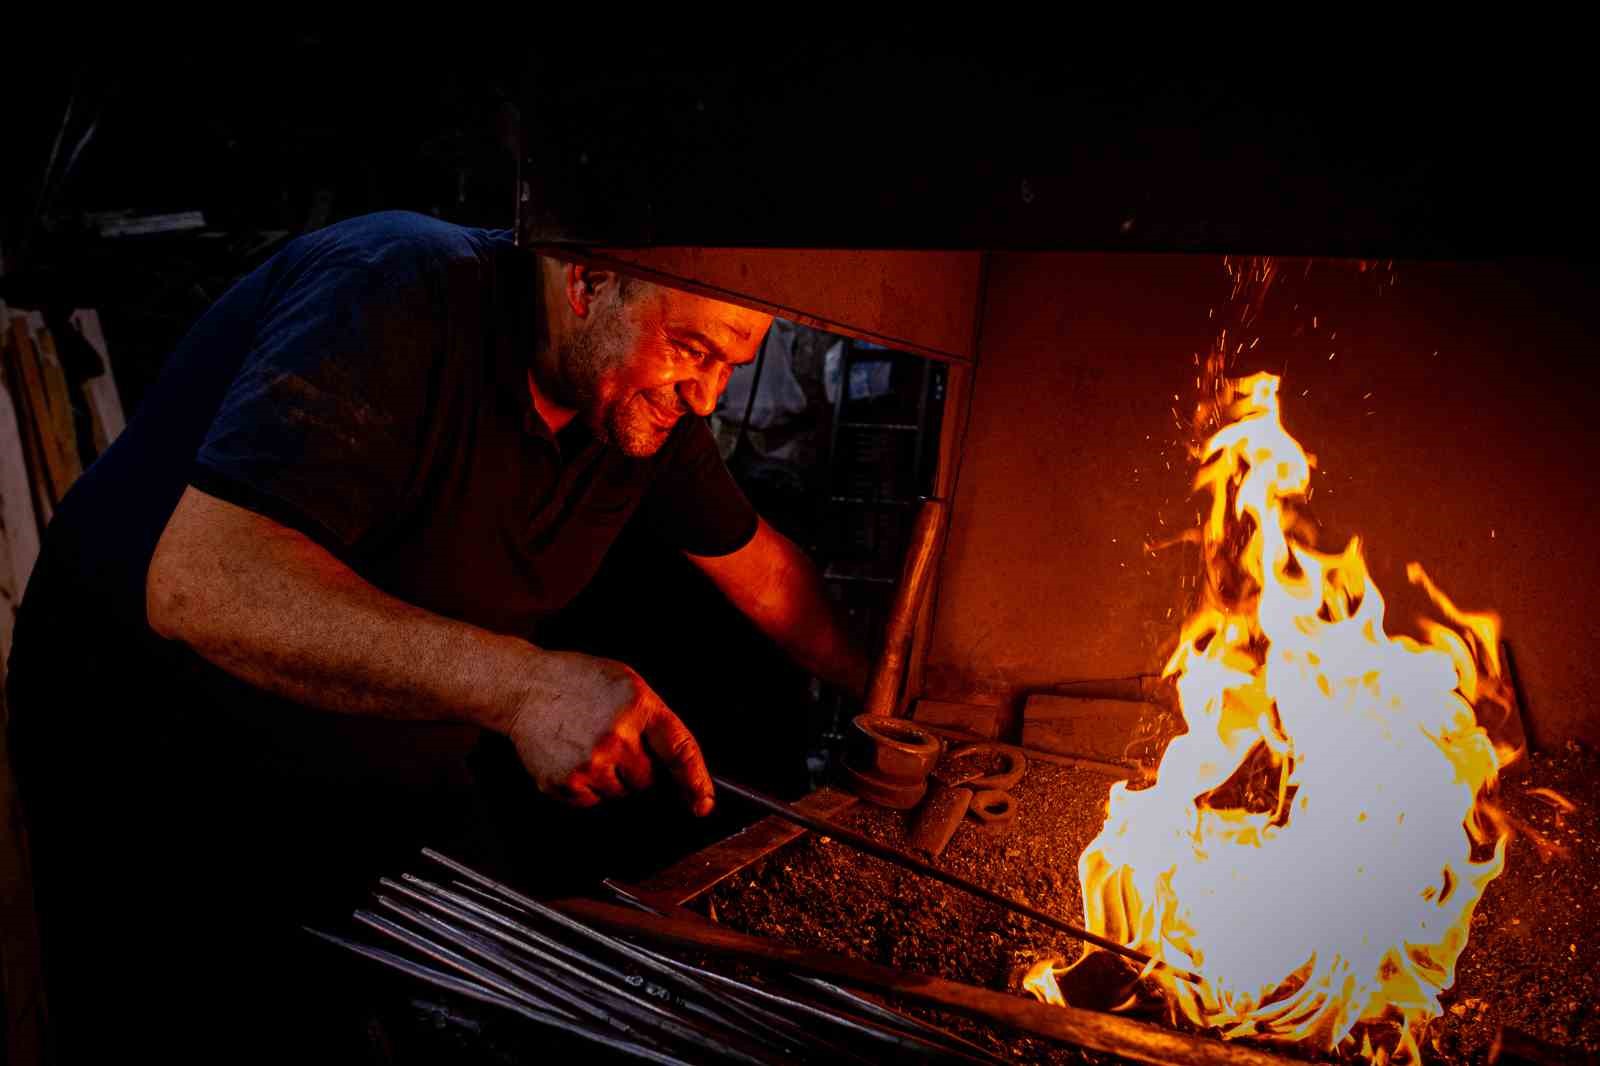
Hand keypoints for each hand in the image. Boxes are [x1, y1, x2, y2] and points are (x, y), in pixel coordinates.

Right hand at [506, 652, 714, 815]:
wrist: (524, 688)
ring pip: (621, 794)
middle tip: (618, 747)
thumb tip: (679, 768)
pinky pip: (593, 801)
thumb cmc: (578, 682)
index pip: (679, 751)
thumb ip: (655, 721)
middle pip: (649, 782)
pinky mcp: (564, 783)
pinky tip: (574, 757)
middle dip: (641, 771)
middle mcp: (616, 736)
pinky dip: (589, 787)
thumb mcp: (627, 685)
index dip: (695, 782)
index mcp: (637, 705)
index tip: (703, 803)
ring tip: (591, 746)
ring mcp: (589, 762)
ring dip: (614, 779)